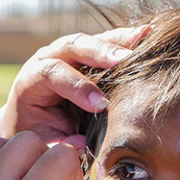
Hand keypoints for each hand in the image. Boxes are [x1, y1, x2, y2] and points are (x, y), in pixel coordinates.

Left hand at [2, 27, 148, 144]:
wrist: (33, 120)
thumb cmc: (38, 133)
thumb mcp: (41, 142)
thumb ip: (56, 144)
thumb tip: (81, 144)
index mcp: (32, 79)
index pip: (54, 73)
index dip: (78, 87)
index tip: (100, 104)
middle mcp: (49, 57)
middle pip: (74, 45)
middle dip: (101, 52)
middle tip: (126, 60)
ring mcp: (69, 52)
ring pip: (94, 39)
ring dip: (120, 40)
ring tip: (145, 37)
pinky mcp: (88, 53)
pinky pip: (108, 42)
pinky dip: (127, 39)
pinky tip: (148, 35)